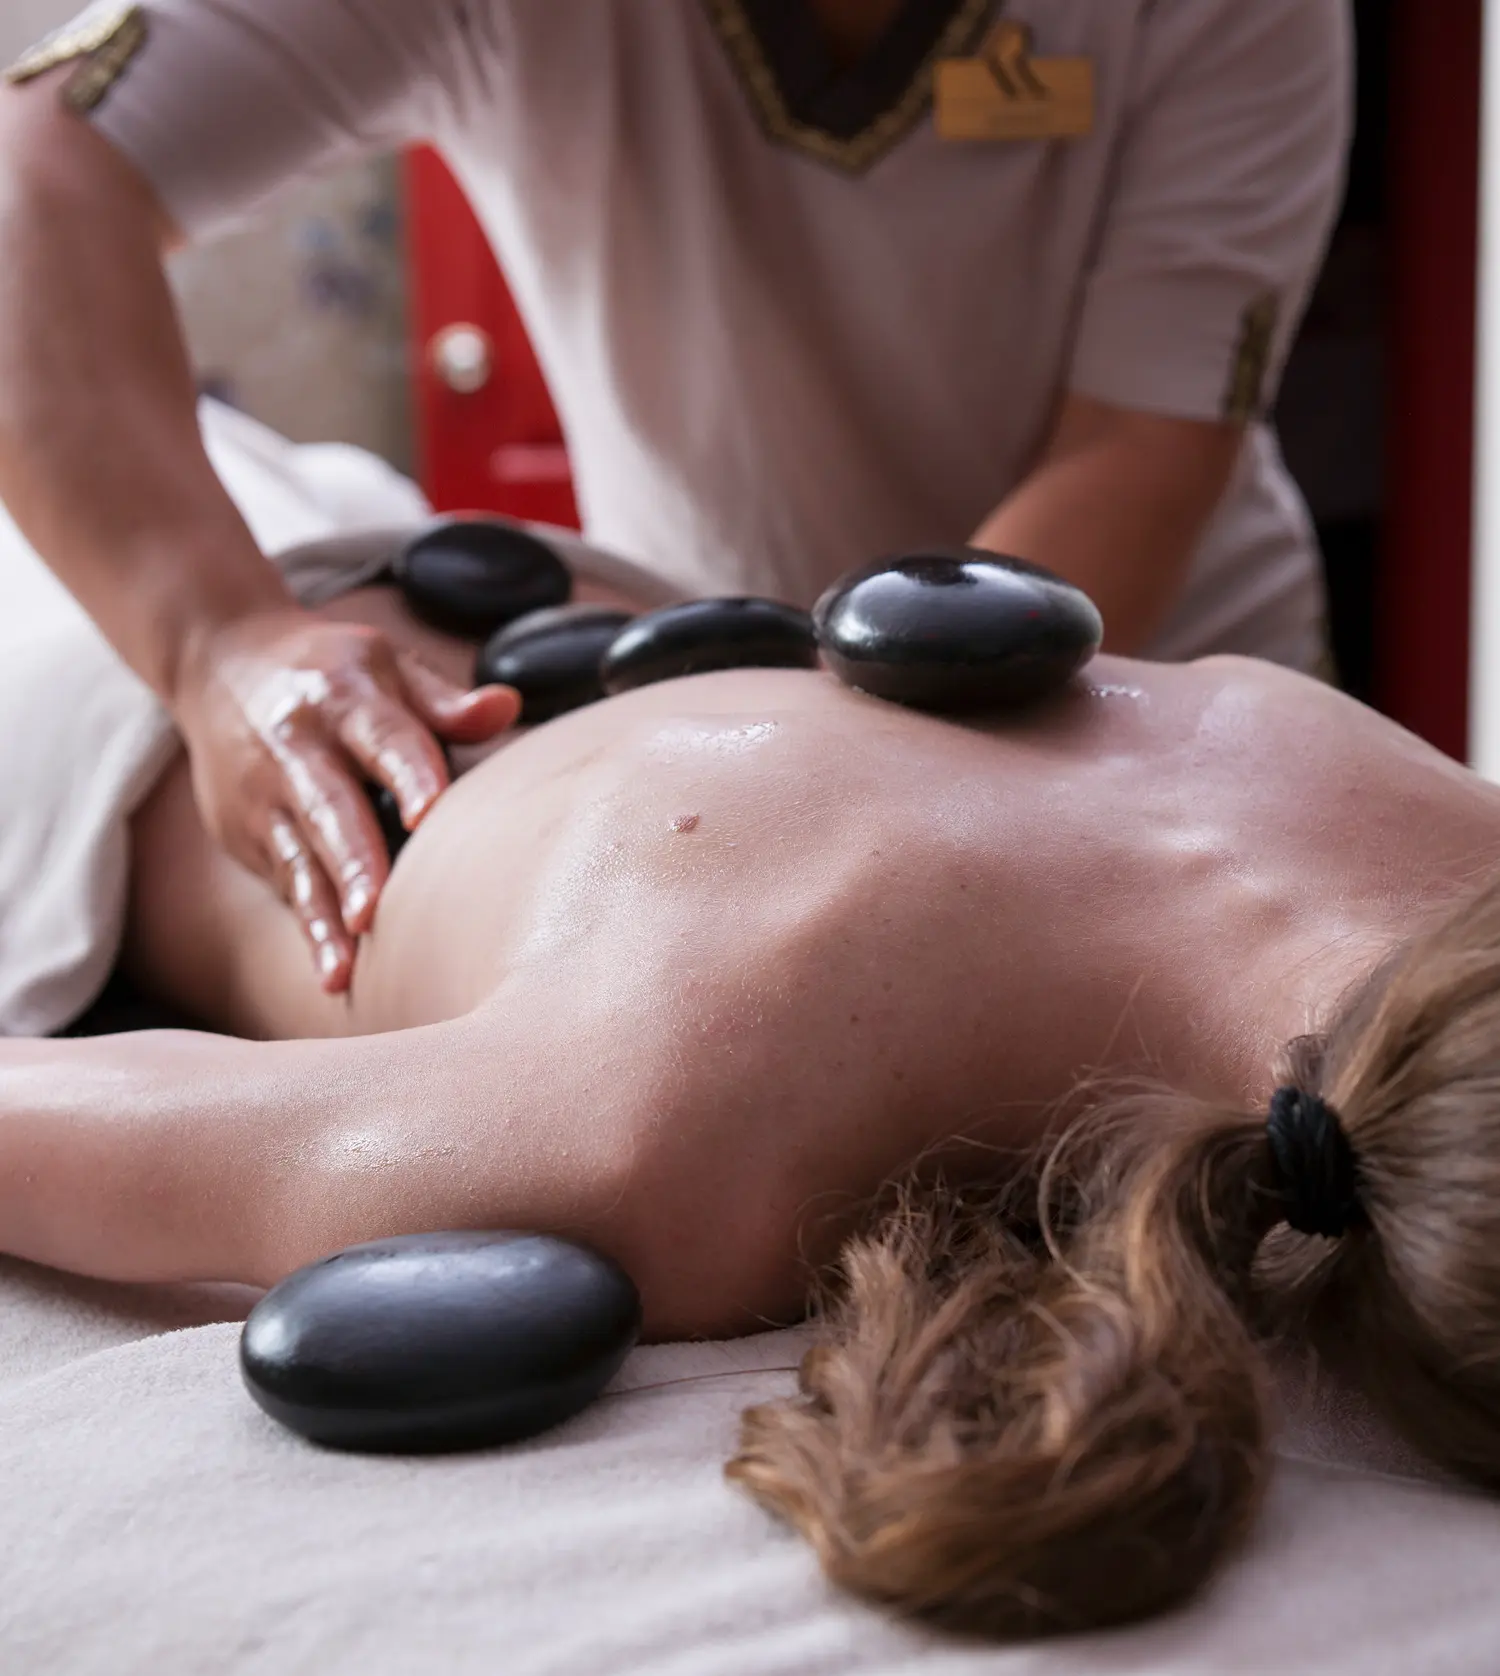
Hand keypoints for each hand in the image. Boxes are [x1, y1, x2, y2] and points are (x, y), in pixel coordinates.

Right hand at [171, 608, 519, 992]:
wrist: (218, 660)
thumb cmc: (330, 672)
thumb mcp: (386, 664)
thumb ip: (443, 700)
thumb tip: (507, 708)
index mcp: (345, 697)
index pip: (383, 737)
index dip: (409, 773)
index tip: (430, 814)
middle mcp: (298, 747)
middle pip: (330, 808)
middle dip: (354, 860)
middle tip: (374, 911)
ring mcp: (266, 795)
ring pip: (301, 859)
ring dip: (324, 914)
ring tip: (345, 966)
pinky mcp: (249, 833)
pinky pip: (287, 884)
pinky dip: (309, 927)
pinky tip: (332, 971)